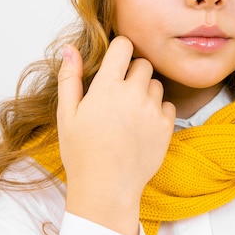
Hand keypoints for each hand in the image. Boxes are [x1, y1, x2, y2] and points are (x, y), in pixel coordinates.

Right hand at [57, 36, 175, 234]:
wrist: (107, 189)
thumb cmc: (82, 153)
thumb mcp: (67, 114)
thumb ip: (70, 78)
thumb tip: (71, 49)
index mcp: (107, 87)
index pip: (124, 45)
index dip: (120, 50)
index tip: (115, 62)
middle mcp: (134, 94)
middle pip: (143, 64)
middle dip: (133, 72)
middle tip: (120, 93)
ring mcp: (153, 111)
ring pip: (156, 84)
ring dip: (146, 91)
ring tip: (130, 113)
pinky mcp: (166, 127)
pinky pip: (168, 105)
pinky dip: (158, 111)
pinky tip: (142, 126)